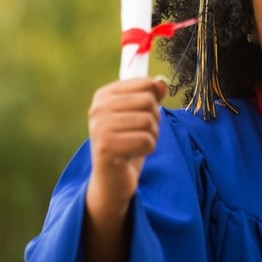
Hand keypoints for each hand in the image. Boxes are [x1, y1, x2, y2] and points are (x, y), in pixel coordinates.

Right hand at [86, 77, 167, 214]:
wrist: (111, 179)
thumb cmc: (127, 143)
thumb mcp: (139, 115)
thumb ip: (151, 96)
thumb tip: (162, 82)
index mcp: (104, 95)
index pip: (145, 83)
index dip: (153, 101)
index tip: (140, 115)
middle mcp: (98, 108)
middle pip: (148, 101)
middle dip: (153, 120)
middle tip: (140, 133)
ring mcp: (100, 127)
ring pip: (148, 121)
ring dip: (152, 136)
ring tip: (137, 144)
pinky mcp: (107, 147)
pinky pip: (145, 140)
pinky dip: (148, 149)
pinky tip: (135, 154)